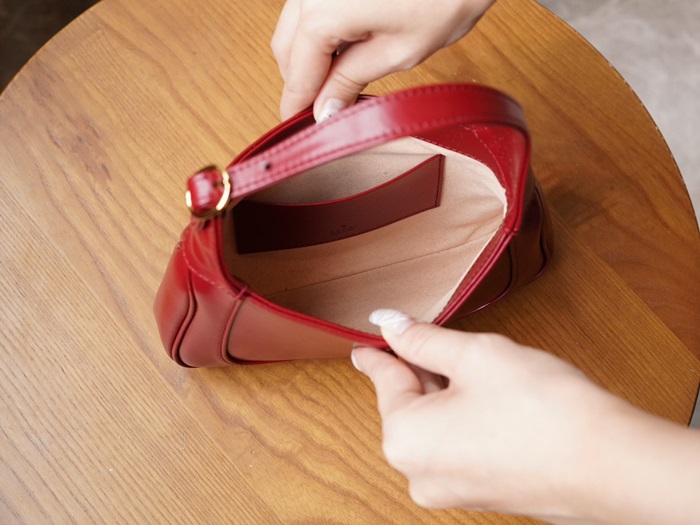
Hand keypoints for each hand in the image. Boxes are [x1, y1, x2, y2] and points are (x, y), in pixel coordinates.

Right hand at [272, 0, 494, 120]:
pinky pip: (310, 6)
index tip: (300, 129)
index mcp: (323, 14)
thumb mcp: (398, 52)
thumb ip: (351, 81)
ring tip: (336, 83)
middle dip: (301, 82)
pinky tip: (342, 48)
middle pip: (287, 49)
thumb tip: (325, 110)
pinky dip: (318, 31)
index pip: (298, 75)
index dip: (297, 107)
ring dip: (307, 56)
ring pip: (294, 26)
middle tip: (322, 111)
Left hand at [352, 310, 631, 523]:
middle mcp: (418, 473)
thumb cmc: (542, 411)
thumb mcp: (473, 354)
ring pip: (433, 425)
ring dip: (447, 394)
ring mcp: (448, 489)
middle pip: (408, 403)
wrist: (608, 465)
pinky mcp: (478, 493)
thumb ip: (423, 338)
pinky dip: (464, 419)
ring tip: (482, 372)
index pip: (383, 378)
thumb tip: (389, 323)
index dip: (380, 351)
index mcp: (404, 438)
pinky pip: (455, 446)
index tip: (367, 344)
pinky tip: (493, 401)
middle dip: (423, 370)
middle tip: (444, 342)